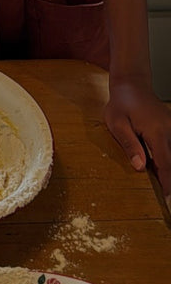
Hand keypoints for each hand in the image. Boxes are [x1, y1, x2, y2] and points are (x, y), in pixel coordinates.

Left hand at [104, 77, 170, 194]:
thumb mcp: (117, 123)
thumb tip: (140, 167)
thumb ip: (129, 145)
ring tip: (163, 186)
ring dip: (168, 169)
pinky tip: (160, 169)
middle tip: (166, 199)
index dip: (167, 183)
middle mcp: (169, 130)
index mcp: (156, 132)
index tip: (168, 198)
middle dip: (170, 180)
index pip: (166, 163)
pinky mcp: (170, 128)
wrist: (131, 84)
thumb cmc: (121, 103)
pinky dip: (167, 159)